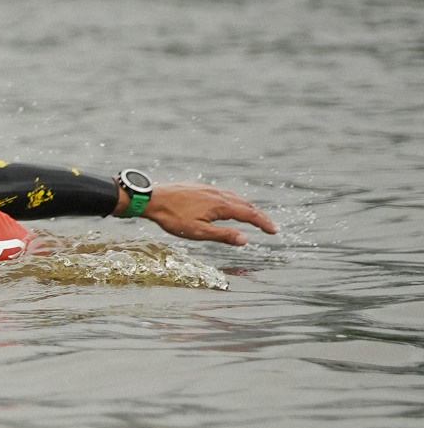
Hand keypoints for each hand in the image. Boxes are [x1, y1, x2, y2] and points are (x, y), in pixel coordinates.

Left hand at [131, 182, 278, 245]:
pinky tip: (229, 205)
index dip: (264, 223)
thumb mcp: (197, 232)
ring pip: (235, 197)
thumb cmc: (172, 218)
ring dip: (247, 207)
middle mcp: (219, 194)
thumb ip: (223, 235)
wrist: (152, 198)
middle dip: (260, 216)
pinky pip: (223, 193)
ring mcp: (209, 188)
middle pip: (246, 204)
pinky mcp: (199, 187)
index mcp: (221, 205)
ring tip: (254, 216)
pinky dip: (234, 201)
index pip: (250, 214)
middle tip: (270, 226)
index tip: (275, 231)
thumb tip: (246, 240)